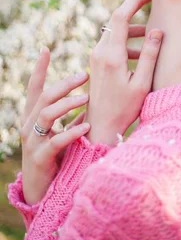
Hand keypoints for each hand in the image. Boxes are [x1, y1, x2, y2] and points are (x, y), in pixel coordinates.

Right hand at [20, 48, 90, 205]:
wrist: (43, 190)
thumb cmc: (56, 156)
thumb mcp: (63, 130)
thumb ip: (73, 115)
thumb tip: (92, 96)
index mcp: (33, 116)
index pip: (35, 87)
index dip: (40, 69)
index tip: (46, 49)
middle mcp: (30, 125)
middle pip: (44, 97)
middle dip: (64, 84)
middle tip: (85, 74)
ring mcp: (33, 141)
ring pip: (46, 115)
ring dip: (68, 104)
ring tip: (87, 97)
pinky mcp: (40, 157)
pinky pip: (55, 140)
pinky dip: (72, 131)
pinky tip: (87, 125)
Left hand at [84, 0, 162, 145]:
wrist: (100, 126)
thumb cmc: (124, 108)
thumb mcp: (142, 83)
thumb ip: (149, 55)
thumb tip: (157, 30)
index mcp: (111, 55)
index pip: (121, 17)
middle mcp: (100, 52)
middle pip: (116, 19)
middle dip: (133, 6)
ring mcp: (96, 57)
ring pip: (115, 31)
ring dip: (132, 26)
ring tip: (151, 29)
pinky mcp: (97, 63)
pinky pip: (112, 42)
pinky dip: (127, 39)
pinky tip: (141, 50)